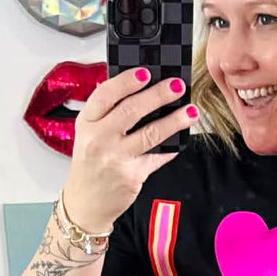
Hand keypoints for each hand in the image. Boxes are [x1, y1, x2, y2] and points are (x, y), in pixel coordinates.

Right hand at [64, 67, 199, 230]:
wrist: (86, 203)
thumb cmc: (90, 165)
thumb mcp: (87, 134)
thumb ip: (106, 113)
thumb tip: (135, 89)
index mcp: (86, 123)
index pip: (106, 95)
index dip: (127, 81)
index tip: (146, 72)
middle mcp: (99, 139)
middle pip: (131, 110)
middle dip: (158, 95)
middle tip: (177, 85)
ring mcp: (115, 158)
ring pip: (150, 133)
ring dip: (174, 120)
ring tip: (191, 111)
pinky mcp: (132, 176)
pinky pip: (157, 157)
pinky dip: (171, 147)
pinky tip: (182, 138)